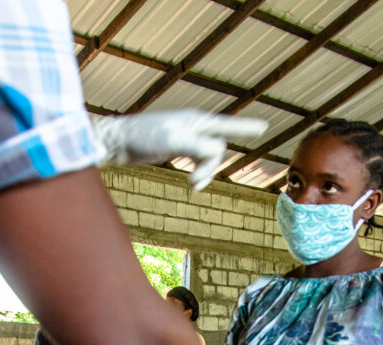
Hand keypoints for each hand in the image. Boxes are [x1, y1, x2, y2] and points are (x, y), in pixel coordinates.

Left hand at [92, 110, 267, 189]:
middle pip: (217, 149)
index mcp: (196, 120)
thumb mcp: (175, 141)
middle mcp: (194, 126)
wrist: (118, 142)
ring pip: (207, 157)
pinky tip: (190, 182)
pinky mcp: (176, 147)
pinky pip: (197, 160)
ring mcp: (185, 137)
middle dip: (210, 167)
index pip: (227, 125)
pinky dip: (197, 172)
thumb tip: (219, 152)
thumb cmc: (144, 137)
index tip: (264, 127)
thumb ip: (200, 146)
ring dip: (204, 173)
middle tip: (193, 183)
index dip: (246, 128)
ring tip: (191, 185)